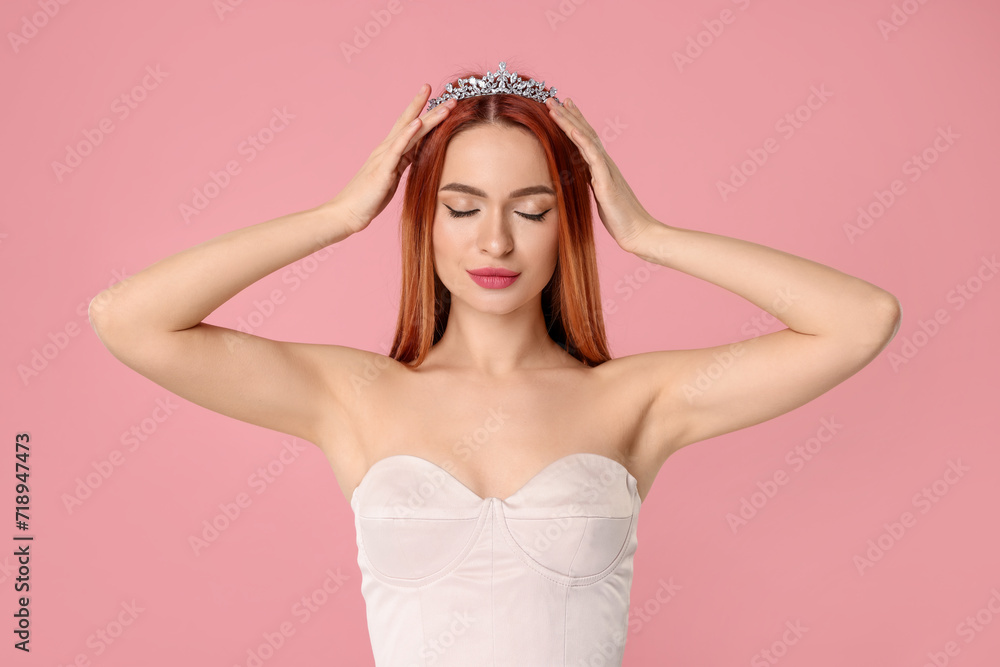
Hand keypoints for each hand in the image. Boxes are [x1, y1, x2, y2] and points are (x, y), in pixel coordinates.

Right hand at [331, 84, 456, 233]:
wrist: (347, 212)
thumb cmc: (369, 198)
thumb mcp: (392, 177)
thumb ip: (403, 162)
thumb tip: (419, 155)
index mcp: (391, 151)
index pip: (411, 128)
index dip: (427, 113)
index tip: (442, 101)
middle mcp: (387, 149)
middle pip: (411, 123)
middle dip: (431, 108)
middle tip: (450, 94)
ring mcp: (384, 157)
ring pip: (409, 132)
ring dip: (427, 118)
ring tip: (444, 106)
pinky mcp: (382, 169)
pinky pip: (397, 148)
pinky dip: (407, 134)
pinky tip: (418, 122)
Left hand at [545, 97, 656, 251]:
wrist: (637, 232)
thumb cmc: (619, 219)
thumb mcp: (599, 197)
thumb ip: (590, 184)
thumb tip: (579, 178)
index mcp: (601, 168)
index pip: (585, 139)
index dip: (574, 121)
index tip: (562, 107)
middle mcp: (604, 163)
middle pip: (584, 132)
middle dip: (567, 114)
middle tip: (552, 97)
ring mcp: (606, 170)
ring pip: (586, 139)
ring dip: (569, 121)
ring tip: (555, 106)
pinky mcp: (606, 181)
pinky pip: (593, 157)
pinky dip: (582, 141)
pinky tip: (572, 129)